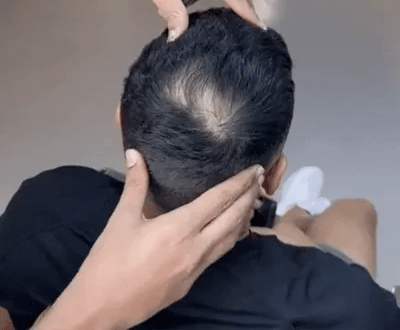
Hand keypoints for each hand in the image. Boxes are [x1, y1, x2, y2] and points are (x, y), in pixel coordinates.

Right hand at [33, 150, 264, 329]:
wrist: (102, 308)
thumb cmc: (110, 260)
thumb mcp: (122, 219)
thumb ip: (135, 184)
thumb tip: (135, 153)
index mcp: (180, 228)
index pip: (219, 200)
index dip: (240, 183)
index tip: (256, 170)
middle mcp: (196, 247)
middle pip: (233, 218)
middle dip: (249, 196)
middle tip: (260, 179)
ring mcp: (197, 268)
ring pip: (231, 238)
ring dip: (244, 217)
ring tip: (251, 200)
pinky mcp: (192, 282)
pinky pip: (220, 254)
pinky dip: (231, 237)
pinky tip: (231, 230)